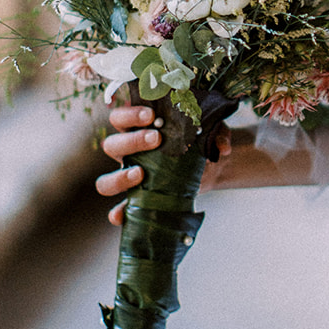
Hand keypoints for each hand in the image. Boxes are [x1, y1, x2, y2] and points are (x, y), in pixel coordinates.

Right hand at [97, 106, 236, 223]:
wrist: (208, 168)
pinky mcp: (138, 200)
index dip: (129, 114)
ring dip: (119, 177)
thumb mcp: (210, 131)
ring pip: (106, 180)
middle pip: (111, 145)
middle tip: (157, 139)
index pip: (120, 117)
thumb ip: (217, 132)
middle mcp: (128, 153)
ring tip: (141, 174)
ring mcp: (130, 178)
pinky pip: (120, 208)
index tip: (150, 114)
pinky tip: (122, 214)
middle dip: (132, 141)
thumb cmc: (198, 141)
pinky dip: (118, 213)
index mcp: (137, 129)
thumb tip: (222, 147)